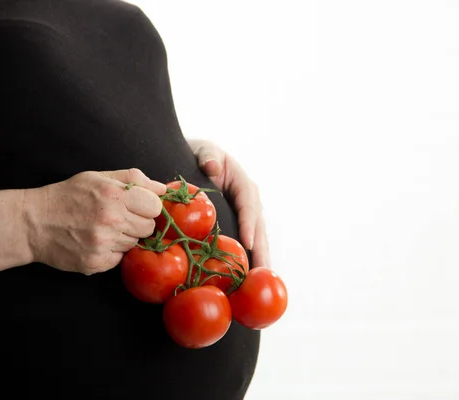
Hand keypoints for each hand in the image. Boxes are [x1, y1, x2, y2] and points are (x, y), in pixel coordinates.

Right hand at [26, 168, 165, 274]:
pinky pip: (119, 259)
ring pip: (134, 244)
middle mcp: (111, 220)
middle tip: (119, 218)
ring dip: (124, 237)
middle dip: (138, 223)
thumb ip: (134, 179)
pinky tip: (96, 242)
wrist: (33, 223)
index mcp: (114, 195)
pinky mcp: (96, 262)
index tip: (138, 206)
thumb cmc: (68, 196)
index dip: (148, 206)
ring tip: (103, 229)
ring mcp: (103, 243)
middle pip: (148, 228)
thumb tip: (163, 189)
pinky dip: (112, 253)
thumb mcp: (99, 177)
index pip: (155, 207)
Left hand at [188, 139, 269, 268]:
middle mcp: (250, 203)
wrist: (196, 161)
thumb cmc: (200, 155)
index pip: (249, 207)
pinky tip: (245, 280)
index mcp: (244, 185)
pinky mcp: (238, 227)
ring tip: (259, 283)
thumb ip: (209, 155)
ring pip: (256, 240)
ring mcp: (245, 217)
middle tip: (262, 273)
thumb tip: (212, 167)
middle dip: (261, 252)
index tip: (248, 243)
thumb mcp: (205, 150)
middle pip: (258, 229)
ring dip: (258, 261)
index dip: (250, 225)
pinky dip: (248, 261)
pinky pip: (245, 245)